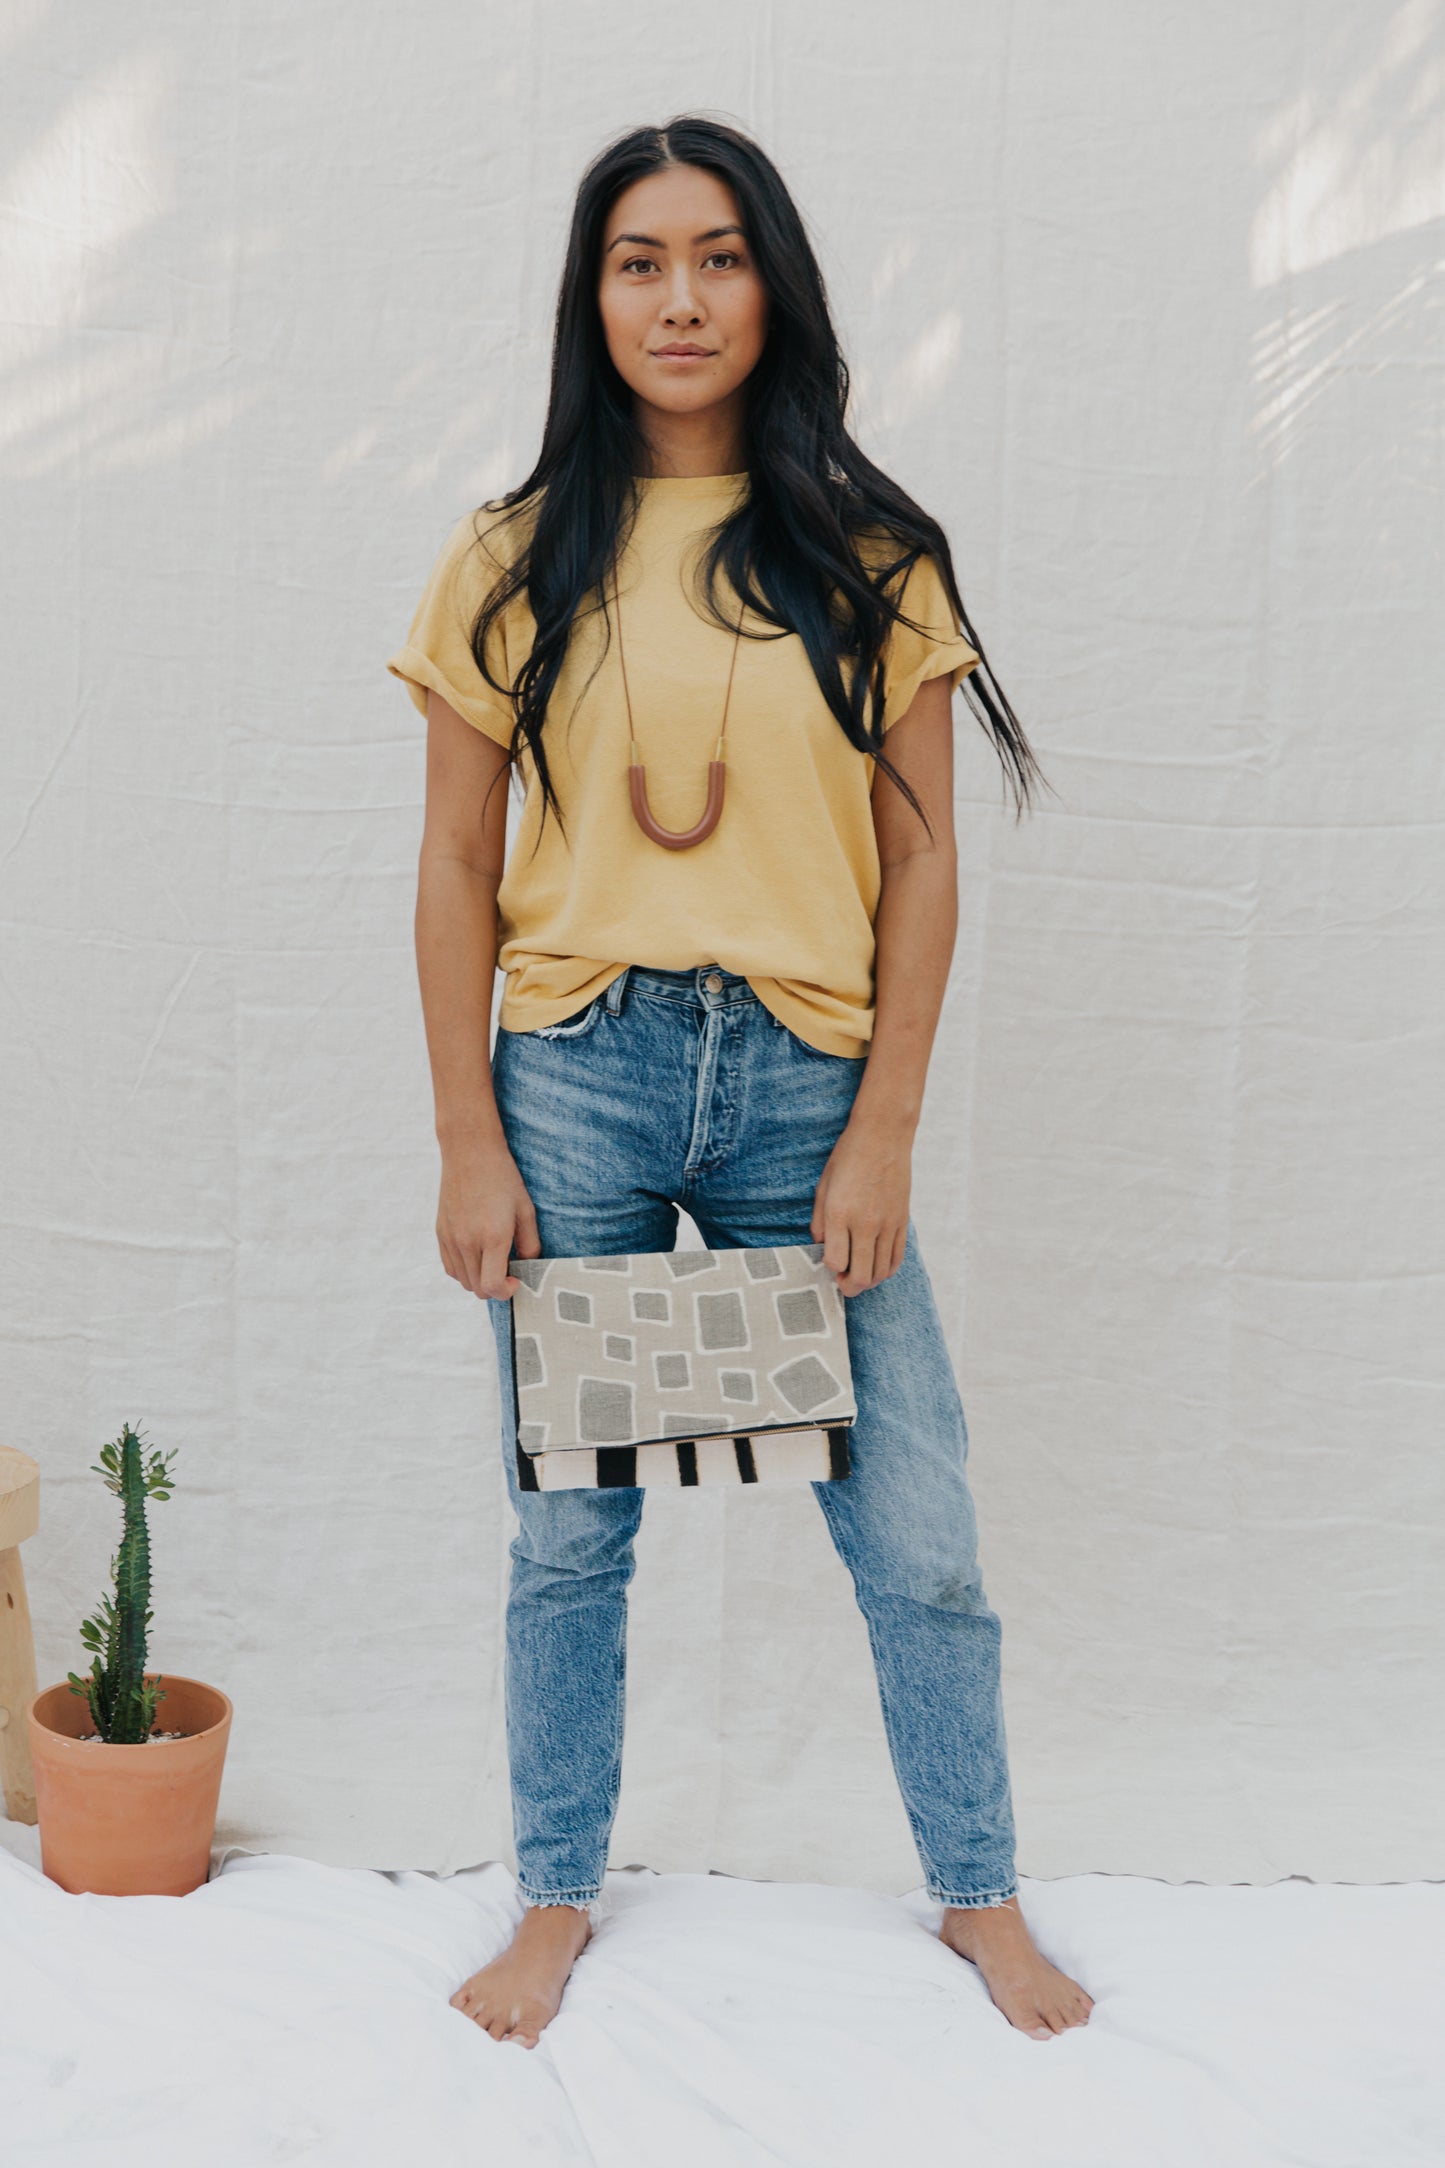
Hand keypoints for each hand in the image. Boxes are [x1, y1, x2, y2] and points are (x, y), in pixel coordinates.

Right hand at [437, 1136, 541, 1297]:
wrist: (470, 1152)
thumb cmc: (503, 1179)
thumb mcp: (526, 1210)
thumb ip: (530, 1245)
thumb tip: (528, 1268)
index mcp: (492, 1236)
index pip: (492, 1286)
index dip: (506, 1292)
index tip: (516, 1280)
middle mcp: (467, 1241)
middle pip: (477, 1289)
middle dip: (496, 1287)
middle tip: (508, 1269)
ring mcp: (450, 1239)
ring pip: (463, 1281)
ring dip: (480, 1279)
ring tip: (493, 1260)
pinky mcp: (440, 1233)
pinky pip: (450, 1267)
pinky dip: (464, 1270)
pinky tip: (477, 1255)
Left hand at [810, 1114, 910, 1294]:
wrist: (883, 1135)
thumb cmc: (848, 1157)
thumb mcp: (823, 1186)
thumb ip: (820, 1221)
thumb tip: (822, 1246)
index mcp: (840, 1214)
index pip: (835, 1261)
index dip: (830, 1269)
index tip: (829, 1262)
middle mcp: (865, 1223)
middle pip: (861, 1275)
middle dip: (849, 1286)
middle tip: (843, 1282)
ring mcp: (887, 1224)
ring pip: (881, 1272)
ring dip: (869, 1281)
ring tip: (859, 1275)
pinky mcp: (902, 1221)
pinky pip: (897, 1258)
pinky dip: (887, 1270)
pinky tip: (877, 1267)